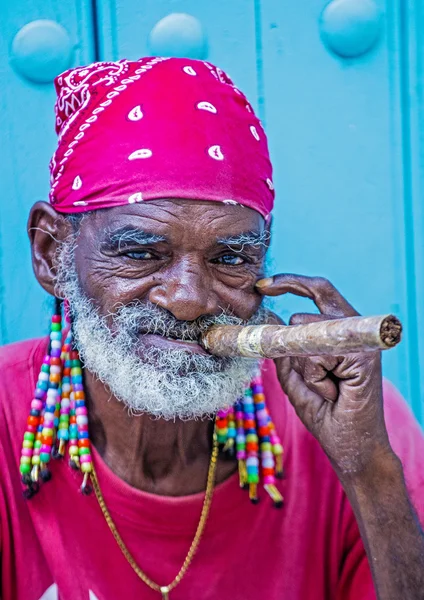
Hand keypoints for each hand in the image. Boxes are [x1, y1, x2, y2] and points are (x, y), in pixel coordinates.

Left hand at [256, 274, 393, 479]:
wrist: (350, 446)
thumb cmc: (325, 412)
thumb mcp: (294, 375)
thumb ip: (283, 346)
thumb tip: (270, 316)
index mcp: (339, 329)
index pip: (317, 291)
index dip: (289, 282)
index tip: (261, 285)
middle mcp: (353, 329)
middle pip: (310, 307)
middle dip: (291, 344)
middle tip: (308, 375)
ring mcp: (360, 340)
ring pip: (307, 331)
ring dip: (304, 367)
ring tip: (326, 388)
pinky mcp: (363, 355)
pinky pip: (316, 353)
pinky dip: (315, 377)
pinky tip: (333, 391)